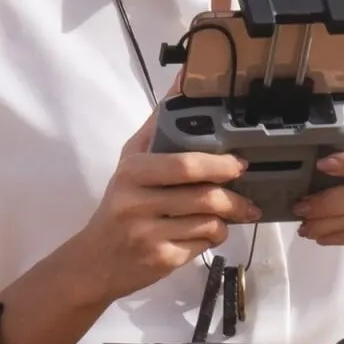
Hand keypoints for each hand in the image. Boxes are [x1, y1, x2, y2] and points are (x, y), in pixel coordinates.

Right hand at [74, 112, 256, 298]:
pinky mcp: (161, 260)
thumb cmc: (118, 207)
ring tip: (229, 218)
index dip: (219, 164)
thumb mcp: (129, 164)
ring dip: (226, 221)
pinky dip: (212, 239)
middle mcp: (137, 203)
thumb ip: (156, 127)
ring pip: (209, 224)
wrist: (94, 261)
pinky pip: (202, 246)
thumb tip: (181, 81)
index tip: (239, 165)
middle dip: (234, 200)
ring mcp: (149, 234)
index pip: (184, 165)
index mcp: (133, 173)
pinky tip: (206, 234)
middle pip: (204, 197)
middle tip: (249, 201)